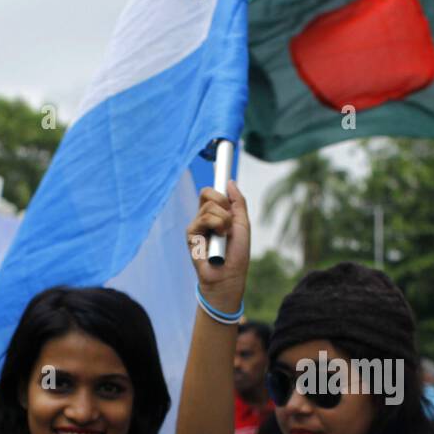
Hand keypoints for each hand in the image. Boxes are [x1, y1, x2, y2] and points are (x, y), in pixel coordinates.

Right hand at [185, 180, 250, 313]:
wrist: (229, 277)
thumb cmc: (237, 255)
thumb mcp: (242, 225)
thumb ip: (238, 203)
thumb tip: (231, 181)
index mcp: (217, 215)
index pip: (213, 192)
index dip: (216, 181)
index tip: (221, 156)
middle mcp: (204, 218)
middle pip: (208, 192)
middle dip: (223, 202)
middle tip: (229, 221)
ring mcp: (196, 225)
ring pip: (209, 205)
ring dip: (223, 220)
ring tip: (225, 235)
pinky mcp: (191, 234)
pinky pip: (204, 217)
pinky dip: (216, 226)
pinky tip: (217, 239)